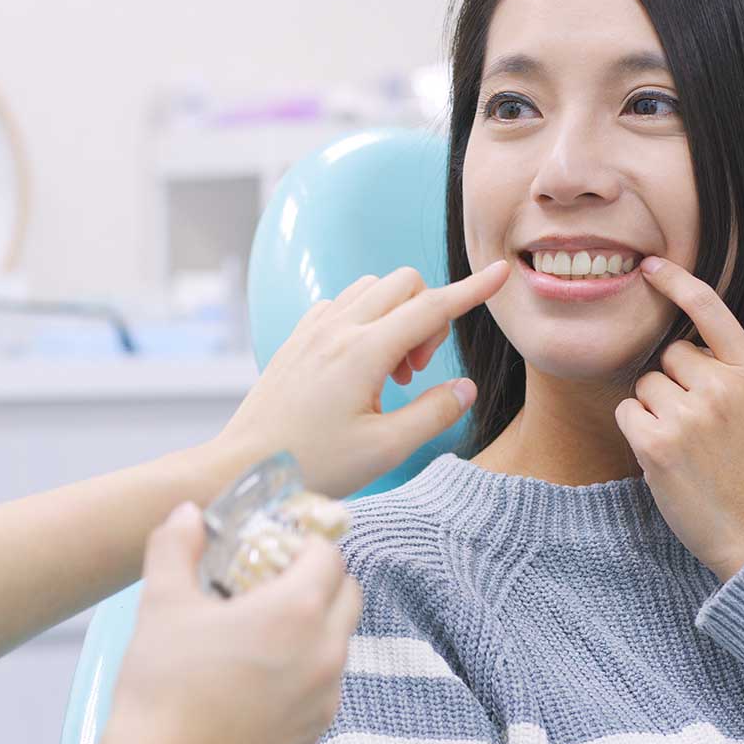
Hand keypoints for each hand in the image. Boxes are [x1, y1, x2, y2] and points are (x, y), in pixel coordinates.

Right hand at [101, 502, 360, 743]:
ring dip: (316, 622)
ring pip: (340, 638)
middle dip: (318, 578)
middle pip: (347, 592)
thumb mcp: (162, 605)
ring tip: (262, 628)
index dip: (301, 542)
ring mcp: (326, 695)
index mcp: (297, 611)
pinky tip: (261, 671)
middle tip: (271, 581)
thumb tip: (186, 514)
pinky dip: (308, 664)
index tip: (271, 546)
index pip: (328, 554)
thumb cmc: (163, 690)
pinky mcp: (317, 729)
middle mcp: (325, 651)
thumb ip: (176, 547)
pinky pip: (327, 680)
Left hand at [212, 260, 509, 497]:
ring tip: (389, 373)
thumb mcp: (385, 449)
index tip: (501, 274)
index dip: (472, 291)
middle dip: (428, 317)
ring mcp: (312, 330)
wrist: (243, 470)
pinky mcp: (297, 339)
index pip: (432, 307)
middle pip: (405, 284)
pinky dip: (366, 320)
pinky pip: (343, 304)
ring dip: (396, 316)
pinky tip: (360, 367)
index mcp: (363, 352)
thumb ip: (433, 413)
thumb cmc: (312, 466)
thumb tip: (465, 388)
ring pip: (372, 289)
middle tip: (416, 373)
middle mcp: (337, 329)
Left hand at [614, 257, 743, 581]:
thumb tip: (711, 340)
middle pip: (669, 356)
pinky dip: (638, 430)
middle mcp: (724, 387)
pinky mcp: (657, 444)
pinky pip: (627, 412)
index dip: (677, 282)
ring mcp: (689, 415)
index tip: (650, 266)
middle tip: (698, 424)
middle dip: (674, 383)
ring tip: (687, 445)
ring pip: (645, 385)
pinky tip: (664, 456)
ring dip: (655, 409)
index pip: (710, 311)